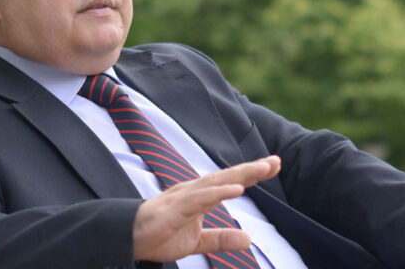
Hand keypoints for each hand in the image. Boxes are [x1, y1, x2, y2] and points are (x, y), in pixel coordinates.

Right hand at [132, 155, 281, 261]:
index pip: (231, 182)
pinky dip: (218, 192)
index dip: (252, 174)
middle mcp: (194, 191)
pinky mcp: (175, 208)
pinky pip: (200, 198)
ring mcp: (185, 197)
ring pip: (216, 182)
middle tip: (276, 161)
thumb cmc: (159, 235)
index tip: (274, 165)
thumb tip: (248, 240)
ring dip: (240, 175)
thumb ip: (221, 239)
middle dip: (252, 169)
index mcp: (200, 196)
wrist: (128, 239)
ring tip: (261, 169)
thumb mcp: (197, 242)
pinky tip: (236, 189)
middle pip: (227, 176)